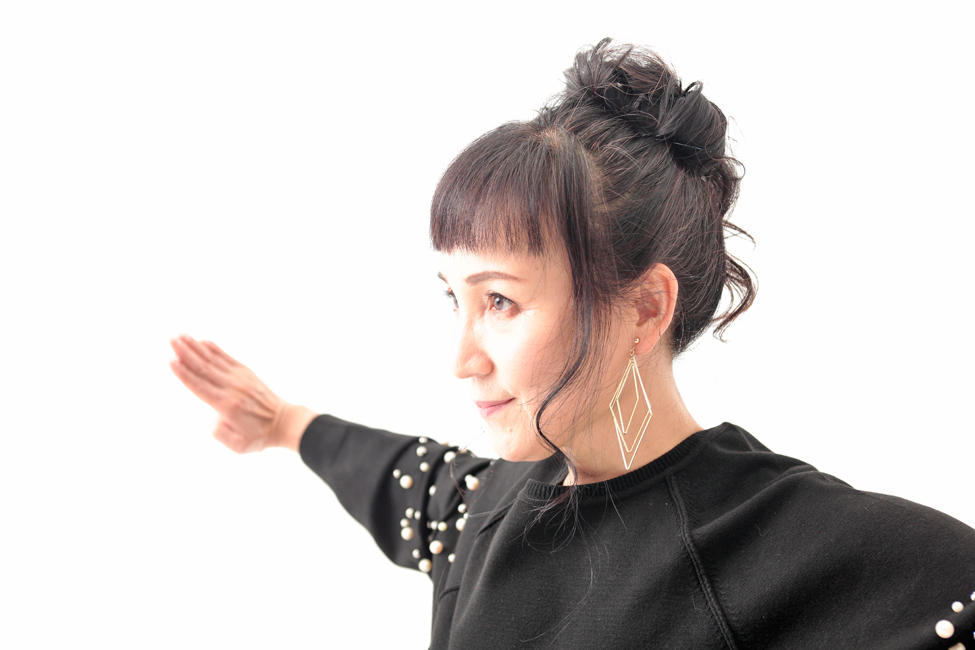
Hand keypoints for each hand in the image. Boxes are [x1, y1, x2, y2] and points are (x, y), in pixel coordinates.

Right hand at [169, 335, 311, 452]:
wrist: (284, 421)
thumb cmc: (259, 436)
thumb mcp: (239, 445)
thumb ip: (221, 434)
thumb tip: (210, 419)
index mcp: (227, 405)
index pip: (200, 387)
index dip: (185, 373)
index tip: (171, 360)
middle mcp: (232, 388)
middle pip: (204, 368)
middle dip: (186, 353)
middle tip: (171, 339)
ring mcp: (240, 378)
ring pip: (214, 360)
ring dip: (196, 347)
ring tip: (181, 336)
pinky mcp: (246, 373)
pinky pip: (227, 358)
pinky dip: (214, 349)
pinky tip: (203, 341)